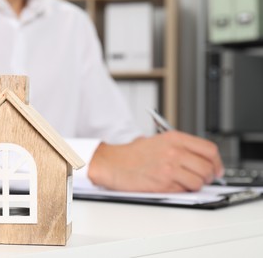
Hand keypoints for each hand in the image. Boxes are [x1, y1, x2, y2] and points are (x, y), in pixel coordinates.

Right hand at [87, 130, 223, 191]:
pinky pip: (185, 191)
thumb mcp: (157, 141)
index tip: (215, 168)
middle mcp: (174, 151)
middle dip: (209, 176)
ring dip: (196, 185)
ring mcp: (170, 168)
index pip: (209, 149)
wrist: (112, 163)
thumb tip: (199, 159)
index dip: (216, 162)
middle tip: (203, 178)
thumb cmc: (131, 154)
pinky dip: (182, 191)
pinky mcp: (163, 183)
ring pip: (199, 181)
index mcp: (174, 138)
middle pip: (208, 167)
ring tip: (186, 183)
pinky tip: (173, 186)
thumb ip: (179, 147)